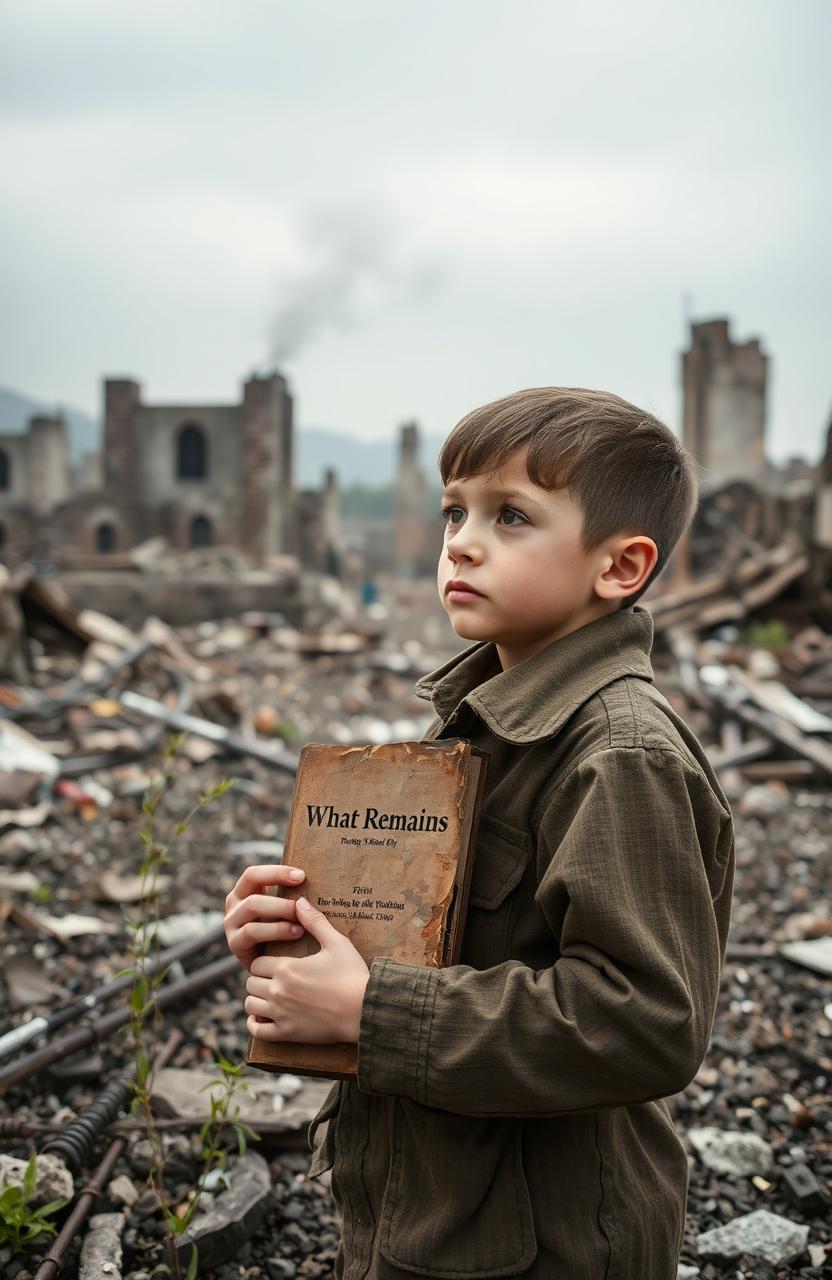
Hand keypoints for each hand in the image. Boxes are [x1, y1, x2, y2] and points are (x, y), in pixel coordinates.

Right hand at [224, 863, 305, 971]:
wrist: (272, 964)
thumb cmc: (284, 926)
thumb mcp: (284, 906)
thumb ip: (292, 892)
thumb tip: (318, 873)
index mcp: (244, 891)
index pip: (253, 874)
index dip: (276, 873)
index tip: (302, 876)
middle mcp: (234, 905)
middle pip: (253, 894)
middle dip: (282, 900)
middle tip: (304, 906)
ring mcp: (232, 925)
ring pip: (252, 909)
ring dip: (280, 913)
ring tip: (303, 924)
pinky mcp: (235, 944)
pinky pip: (252, 932)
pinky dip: (276, 931)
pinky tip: (296, 934)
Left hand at [244, 896, 370, 1043]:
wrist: (364, 1011)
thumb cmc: (352, 975)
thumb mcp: (337, 943)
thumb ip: (315, 922)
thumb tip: (299, 901)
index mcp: (286, 967)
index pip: (257, 962)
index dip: (266, 962)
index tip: (276, 963)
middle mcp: (278, 990)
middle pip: (251, 982)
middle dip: (260, 979)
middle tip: (274, 979)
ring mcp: (280, 1014)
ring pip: (250, 1004)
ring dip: (257, 999)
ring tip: (270, 996)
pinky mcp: (286, 1033)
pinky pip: (257, 1030)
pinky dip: (256, 1023)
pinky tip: (265, 1017)